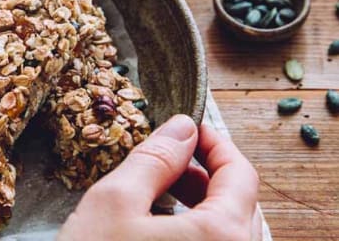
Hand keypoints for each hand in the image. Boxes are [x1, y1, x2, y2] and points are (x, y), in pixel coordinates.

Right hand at [58, 114, 260, 240]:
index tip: (190, 128)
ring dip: (204, 204)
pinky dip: (199, 232)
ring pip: (231, 233)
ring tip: (166, 191)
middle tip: (172, 158)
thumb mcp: (115, 201)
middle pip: (241, 205)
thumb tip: (183, 127)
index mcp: (222, 239)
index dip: (215, 142)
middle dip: (208, 173)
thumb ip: (155, 158)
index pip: (241, 174)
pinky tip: (165, 227)